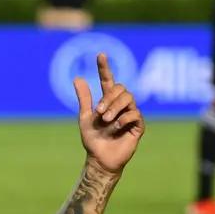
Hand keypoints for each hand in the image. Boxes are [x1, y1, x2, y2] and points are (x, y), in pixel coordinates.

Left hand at [73, 54, 143, 174]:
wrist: (100, 159)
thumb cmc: (93, 140)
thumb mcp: (85, 117)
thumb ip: (84, 98)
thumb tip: (77, 77)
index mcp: (107, 101)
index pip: (108, 80)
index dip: (104, 67)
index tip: (100, 55)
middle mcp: (121, 105)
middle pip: (121, 88)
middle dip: (109, 98)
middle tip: (99, 112)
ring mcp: (130, 114)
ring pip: (128, 98)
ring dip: (115, 107)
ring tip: (106, 120)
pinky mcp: (138, 126)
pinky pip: (135, 113)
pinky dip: (123, 118)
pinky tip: (116, 127)